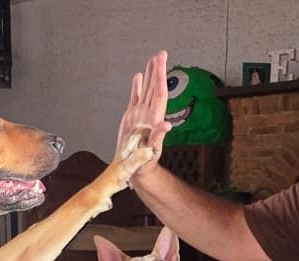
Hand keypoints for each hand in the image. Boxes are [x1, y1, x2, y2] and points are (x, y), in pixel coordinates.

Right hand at [117, 51, 171, 176]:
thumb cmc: (143, 163)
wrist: (134, 169)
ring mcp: (140, 114)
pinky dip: (136, 86)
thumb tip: (166, 126)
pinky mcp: (132, 117)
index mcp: (154, 119)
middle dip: (157, 70)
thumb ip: (158, 138)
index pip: (158, 93)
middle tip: (160, 54)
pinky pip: (135, 98)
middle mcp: (148, 114)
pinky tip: (138, 76)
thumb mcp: (151, 152)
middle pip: (154, 87)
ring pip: (146, 90)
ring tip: (152, 60)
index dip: (160, 76)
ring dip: (149, 75)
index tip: (160, 62)